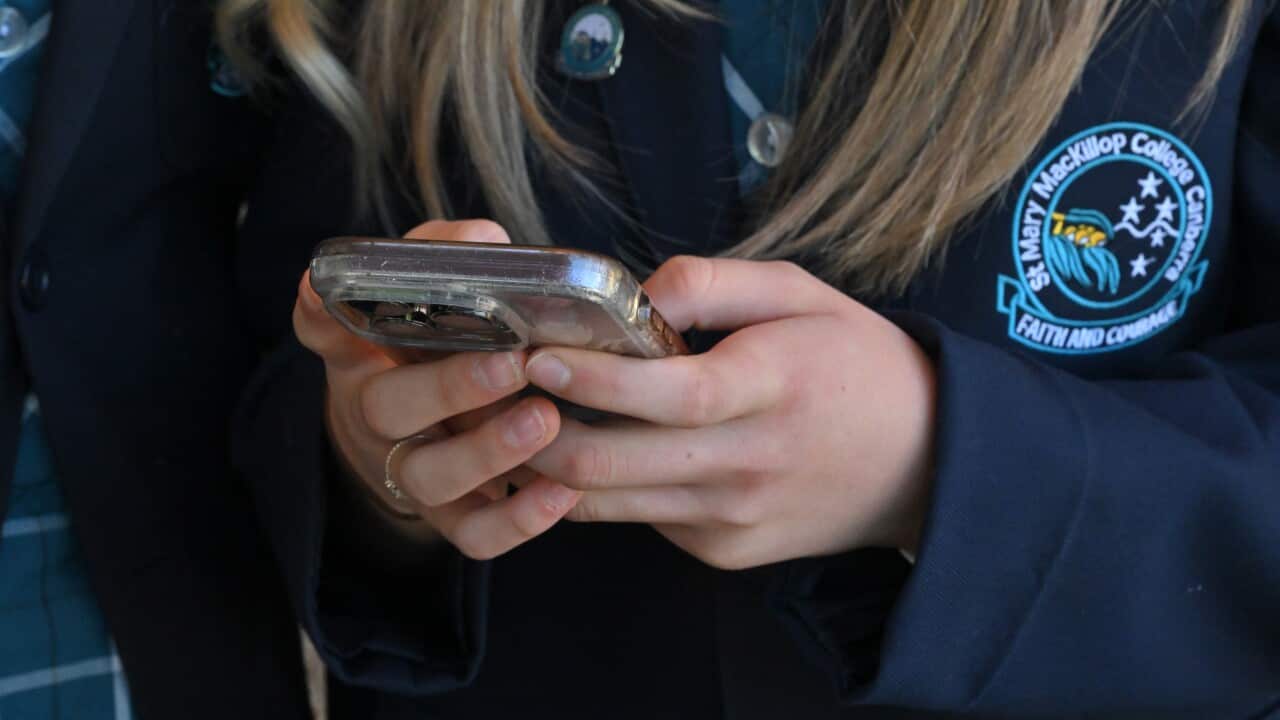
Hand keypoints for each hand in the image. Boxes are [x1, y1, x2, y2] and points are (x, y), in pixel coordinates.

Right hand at [293, 219, 580, 559]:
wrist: (430, 430)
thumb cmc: (442, 342)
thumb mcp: (437, 291)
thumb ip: (453, 256)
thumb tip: (487, 242)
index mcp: (365, 350)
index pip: (323, 325)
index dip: (321, 312)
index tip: (323, 291)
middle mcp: (377, 413)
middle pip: (388, 408)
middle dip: (450, 387)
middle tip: (510, 363)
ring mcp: (410, 469)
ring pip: (431, 476)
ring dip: (489, 452)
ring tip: (545, 419)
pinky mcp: (449, 517)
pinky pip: (474, 534)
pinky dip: (519, 521)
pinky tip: (563, 492)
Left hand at [522, 257, 936, 569]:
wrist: (922, 462)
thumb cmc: (854, 362)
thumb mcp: (801, 292)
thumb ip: (712, 284)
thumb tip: (631, 295)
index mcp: (772, 387)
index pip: (667, 394)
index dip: (593, 380)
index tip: (536, 355)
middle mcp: (748, 464)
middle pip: (613, 465)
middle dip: (535, 432)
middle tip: (501, 392)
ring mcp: (732, 519)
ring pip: (609, 503)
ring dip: (551, 466)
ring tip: (524, 420)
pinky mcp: (723, 551)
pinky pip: (642, 518)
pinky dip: (607, 486)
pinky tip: (601, 448)